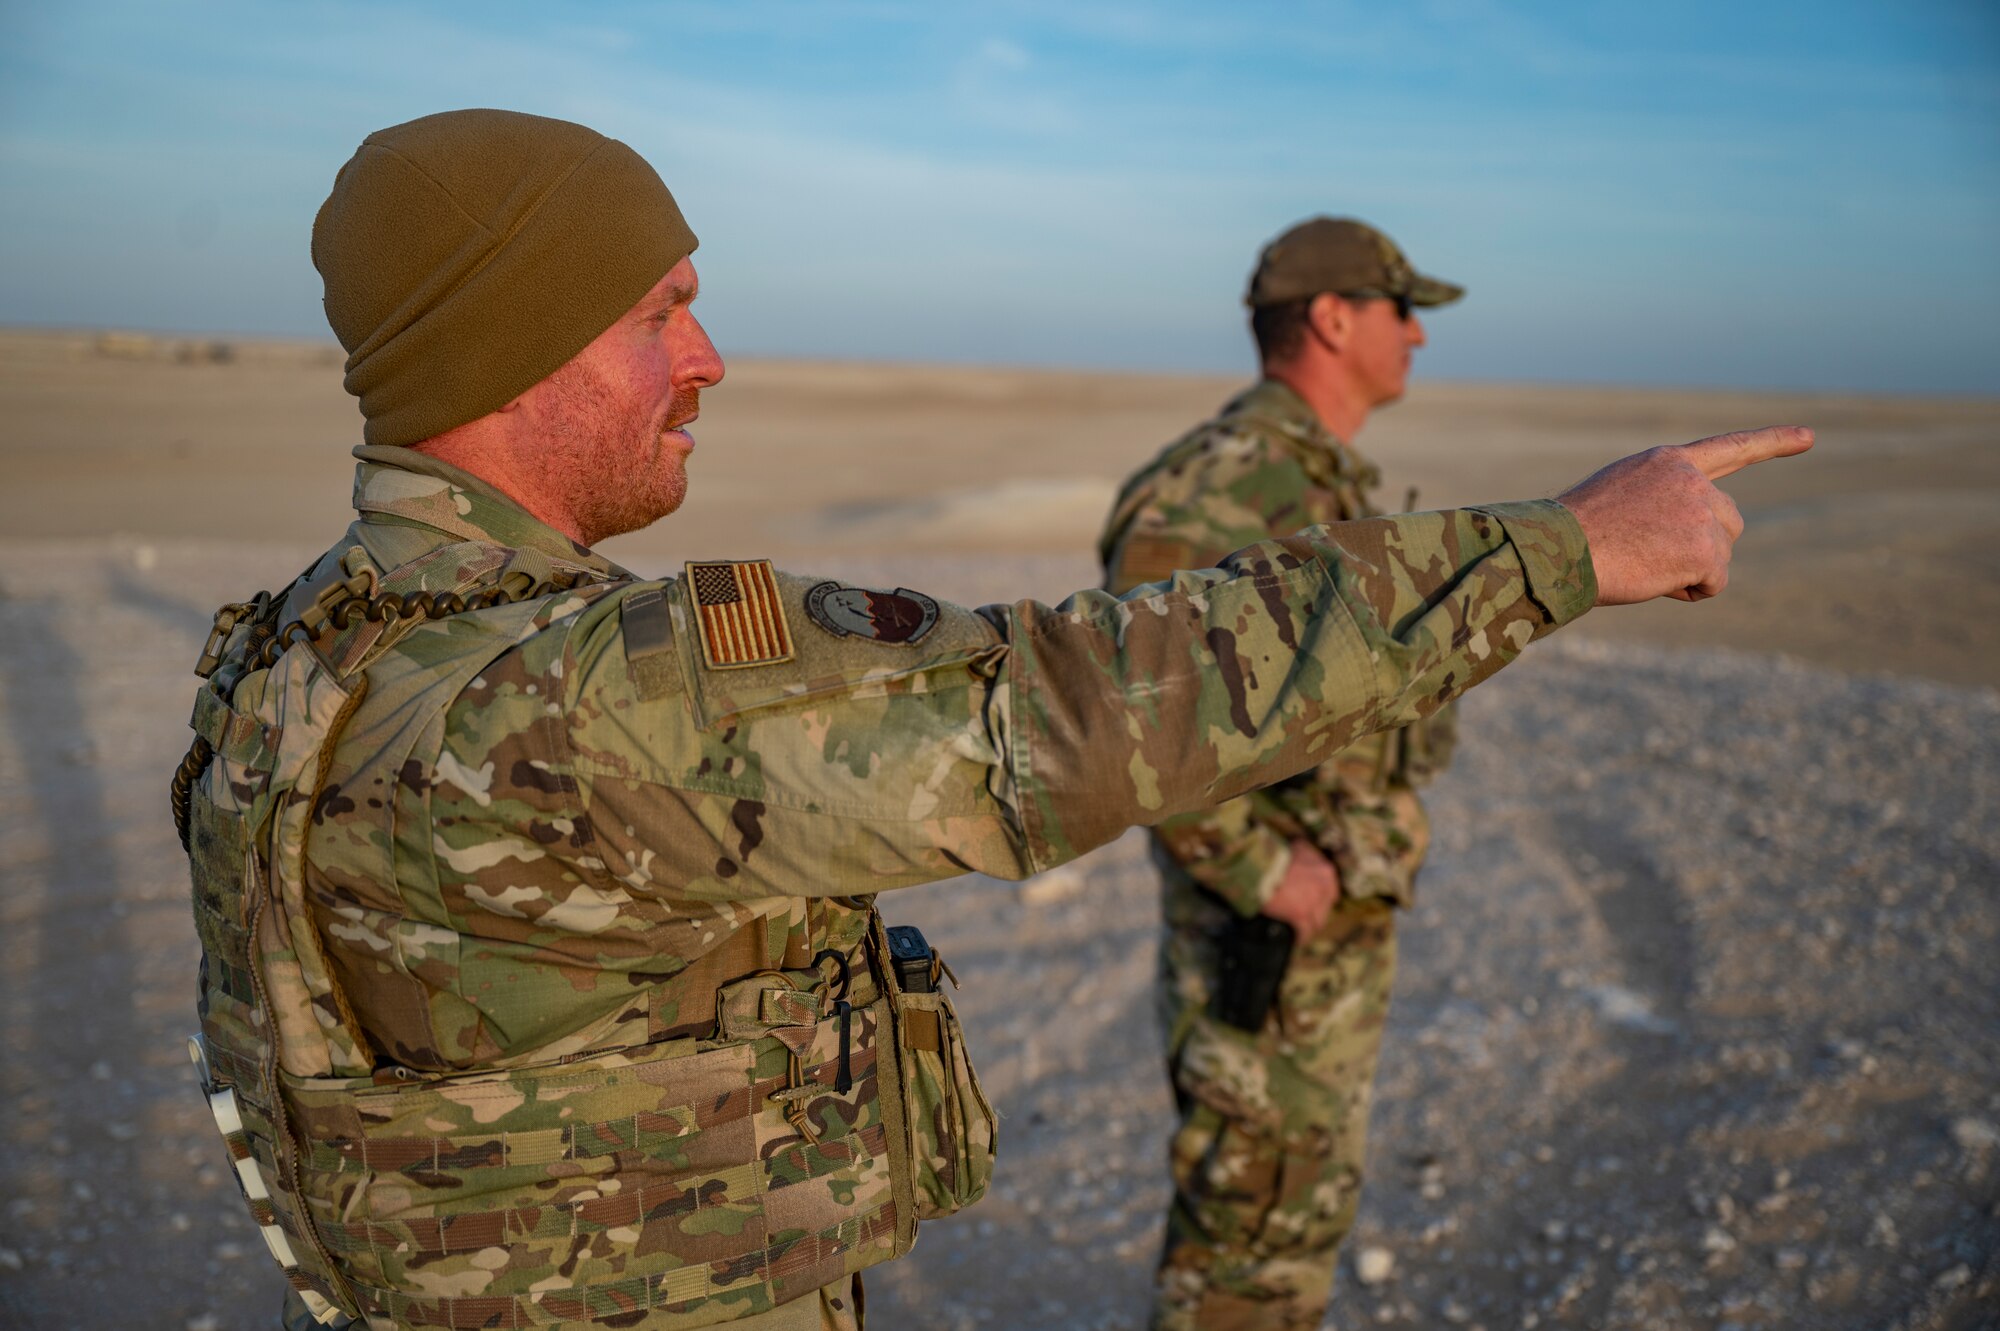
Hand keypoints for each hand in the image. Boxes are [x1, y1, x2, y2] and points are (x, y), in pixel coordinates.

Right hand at [1261, 839, 1339, 936]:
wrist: (1261, 866)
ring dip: (1308, 926)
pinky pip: (1303, 933)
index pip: (1331, 891)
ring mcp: (1314, 903)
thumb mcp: (1296, 847)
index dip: (1321, 898)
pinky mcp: (1301, 916)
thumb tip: (1302, 852)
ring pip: (1316, 922)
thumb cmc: (1276, 855)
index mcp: (1326, 871)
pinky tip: (1294, 939)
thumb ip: (1305, 853)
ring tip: (1299, 930)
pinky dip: (1299, 937)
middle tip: (1303, 916)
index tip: (1311, 901)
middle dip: (1315, 914)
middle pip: (1325, 908)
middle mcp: (1324, 888)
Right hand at [1557, 426, 1813, 605]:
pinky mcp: (1706, 550)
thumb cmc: (1572, 533)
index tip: (1810, 438)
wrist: (1559, 548)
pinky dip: (1689, 590)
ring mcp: (1702, 514)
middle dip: (1704, 544)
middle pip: (1729, 520)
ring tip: (1643, 564)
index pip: (1729, 448)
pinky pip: (1714, 583)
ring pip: (1722, 552)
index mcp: (1668, 462)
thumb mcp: (1618, 497)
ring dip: (1692, 567)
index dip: (1772, 442)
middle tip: (1650, 554)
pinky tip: (1652, 579)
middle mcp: (1693, 481)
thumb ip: (1660, 501)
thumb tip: (1689, 542)